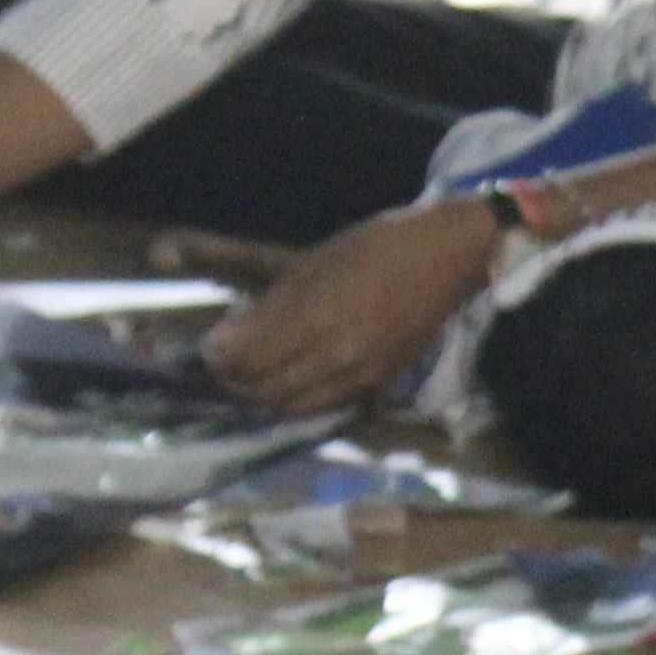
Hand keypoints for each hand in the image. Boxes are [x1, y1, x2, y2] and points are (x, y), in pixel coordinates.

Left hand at [199, 197, 508, 412]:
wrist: (446, 259)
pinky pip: (323, 406)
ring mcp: (361, 376)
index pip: (247, 361)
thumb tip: (226, 340)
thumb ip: (269, 308)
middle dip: (235, 381)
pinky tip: (291, 376)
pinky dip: (297, 398)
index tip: (209, 347)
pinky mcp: (379, 385)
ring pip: (292, 408)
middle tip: (225, 362)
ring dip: (263, 395)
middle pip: (264, 392)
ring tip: (254, 372)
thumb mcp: (312, 264)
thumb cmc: (376, 246)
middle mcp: (338, 357)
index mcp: (318, 317)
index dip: (218, 360)